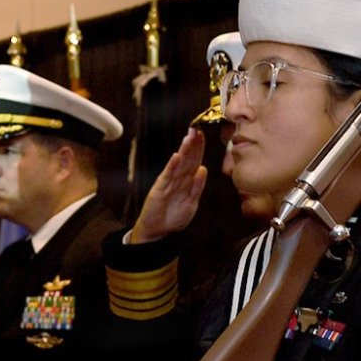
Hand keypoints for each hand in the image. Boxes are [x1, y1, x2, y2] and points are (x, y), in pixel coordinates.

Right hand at [128, 130, 206, 244]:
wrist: (157, 231)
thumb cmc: (173, 217)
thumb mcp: (191, 203)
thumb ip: (197, 187)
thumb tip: (203, 169)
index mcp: (186, 181)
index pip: (194, 161)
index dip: (199, 149)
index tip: (203, 136)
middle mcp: (177, 179)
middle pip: (187, 159)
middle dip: (192, 144)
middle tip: (197, 129)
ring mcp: (168, 182)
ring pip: (178, 164)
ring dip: (184, 151)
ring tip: (189, 137)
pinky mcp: (159, 189)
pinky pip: (167, 176)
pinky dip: (172, 166)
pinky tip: (176, 156)